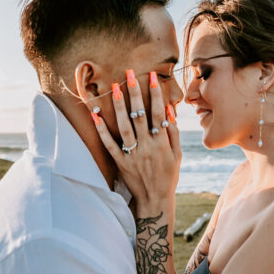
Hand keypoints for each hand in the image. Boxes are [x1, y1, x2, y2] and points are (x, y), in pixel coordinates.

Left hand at [93, 70, 180, 216]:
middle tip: (130, 73)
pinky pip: (109, 144)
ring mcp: (132, 154)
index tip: (152, 76)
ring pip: (124, 126)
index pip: (158, 113)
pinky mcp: (120, 162)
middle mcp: (147, 146)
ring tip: (115, 87)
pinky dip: (102, 129)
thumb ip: (174, 133)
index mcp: (162, 143)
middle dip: (136, 92)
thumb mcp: (178, 155)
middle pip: (140, 115)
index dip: (155, 93)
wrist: (155, 200)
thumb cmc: (169, 176)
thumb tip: (169, 110)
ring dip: (119, 106)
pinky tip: (95, 114)